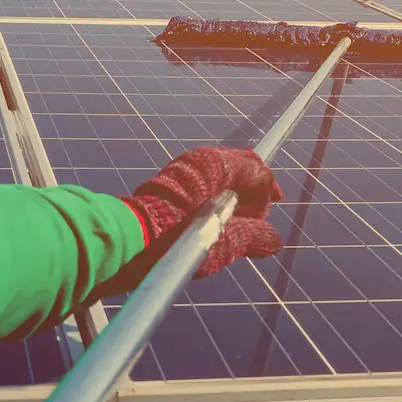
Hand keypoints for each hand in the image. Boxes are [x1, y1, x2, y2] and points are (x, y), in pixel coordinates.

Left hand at [104, 147, 284, 295]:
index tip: (271, 209)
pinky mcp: (171, 183)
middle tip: (256, 219)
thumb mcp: (221, 242)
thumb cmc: (173, 239)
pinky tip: (214, 223)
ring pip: (222, 176)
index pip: (255, 166)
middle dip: (252, 193)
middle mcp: (199, 160)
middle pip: (240, 167)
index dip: (267, 188)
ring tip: (235, 226)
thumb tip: (273, 241)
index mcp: (215, 164)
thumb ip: (252, 237)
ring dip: (234, 198)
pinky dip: (216, 200)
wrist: (127, 242)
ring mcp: (184, 169)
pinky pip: (205, 184)